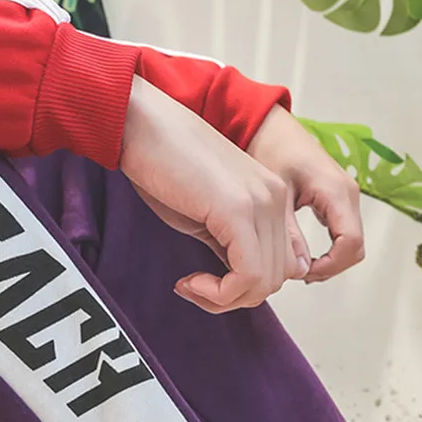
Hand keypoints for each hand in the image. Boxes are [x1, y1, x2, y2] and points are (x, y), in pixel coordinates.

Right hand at [120, 77, 308, 312]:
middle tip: (195, 289)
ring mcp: (262, 203)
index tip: (206, 283)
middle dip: (235, 298)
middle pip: (276, 279)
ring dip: (224, 298)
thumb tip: (243, 285)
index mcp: (272, 198)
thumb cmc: (162, 166)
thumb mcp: (207, 217)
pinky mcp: (239, 210)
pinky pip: (247, 277)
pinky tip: (191, 282)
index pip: (283, 265)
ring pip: (264, 283)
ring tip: (191, 286)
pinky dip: (219, 293)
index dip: (246, 287)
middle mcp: (275, 199)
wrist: (138, 123)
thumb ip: (232, 247)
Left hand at [247, 105, 364, 282]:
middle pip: (355, 249)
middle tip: (299, 274)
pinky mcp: (340, 200)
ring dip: (330, 261)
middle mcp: (348, 194)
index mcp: (336, 192)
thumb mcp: (277, 197)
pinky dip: (330, 250)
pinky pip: (345, 234)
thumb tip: (300, 269)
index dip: (330, 266)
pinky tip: (305, 255)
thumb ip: (290, 234)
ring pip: (352, 244)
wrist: (271, 129)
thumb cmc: (271, 152)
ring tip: (299, 267)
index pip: (350, 243)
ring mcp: (347, 197)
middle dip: (330, 267)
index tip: (303, 274)